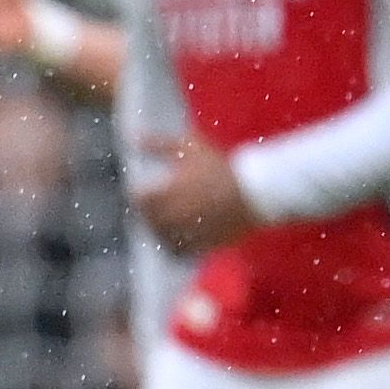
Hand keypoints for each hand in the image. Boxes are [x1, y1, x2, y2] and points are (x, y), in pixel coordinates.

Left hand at [132, 134, 265, 255]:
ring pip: (161, 237)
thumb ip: (159, 143)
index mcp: (167, 191)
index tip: (146, 192)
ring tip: (166, 222)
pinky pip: (178, 251)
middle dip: (149, 213)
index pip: (139, 199)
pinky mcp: (201, 244)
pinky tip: (179, 236)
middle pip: (148, 220)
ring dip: (159, 230)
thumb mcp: (190, 147)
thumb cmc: (220, 166)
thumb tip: (133, 137)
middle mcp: (174, 214)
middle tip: (156, 207)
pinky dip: (174, 246)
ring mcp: (188, 232)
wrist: (256, 191)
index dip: (140, 196)